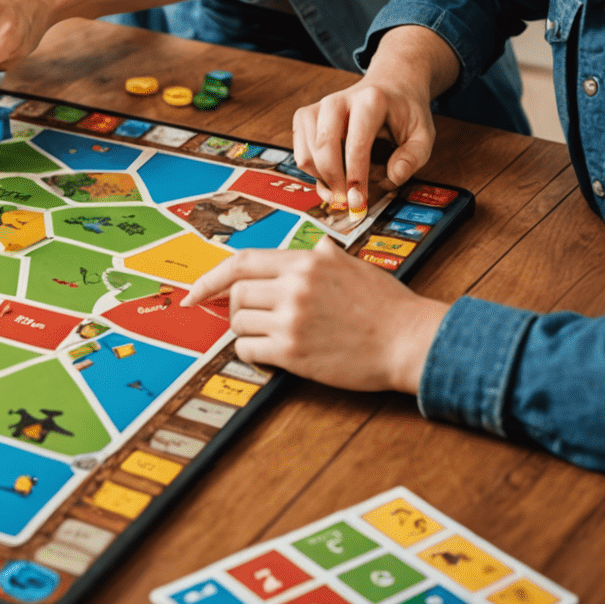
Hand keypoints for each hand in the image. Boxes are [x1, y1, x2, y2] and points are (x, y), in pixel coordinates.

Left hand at [181, 237, 450, 393]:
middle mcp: (294, 286)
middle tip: (250, 319)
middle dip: (235, 308)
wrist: (410, 341)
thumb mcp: (351, 264)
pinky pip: (250, 351)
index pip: (241, 262)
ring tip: (268, 337)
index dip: (211, 277)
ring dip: (246, 332)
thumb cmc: (386, 305)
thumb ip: (322, 256)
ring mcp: (292, 319)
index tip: (194, 292)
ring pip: (240, 323)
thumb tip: (312, 248)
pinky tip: (270, 355)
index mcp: (305, 261)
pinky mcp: (294, 353)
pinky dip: (253, 354)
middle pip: (236, 294)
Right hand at [291, 73, 436, 214]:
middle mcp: (338, 100)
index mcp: (370, 101)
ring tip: (343, 190)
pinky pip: (299, 151)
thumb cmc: (404, 113)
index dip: (355, 176)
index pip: (356, 143)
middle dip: (335, 181)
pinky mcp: (305, 115)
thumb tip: (394, 177)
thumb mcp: (423, 133)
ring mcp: (318, 106)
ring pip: (307, 152)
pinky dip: (313, 171)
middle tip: (349, 203)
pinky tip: (332, 176)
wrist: (388, 88)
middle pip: (324, 147)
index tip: (358, 201)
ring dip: (323, 178)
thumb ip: (413, 157)